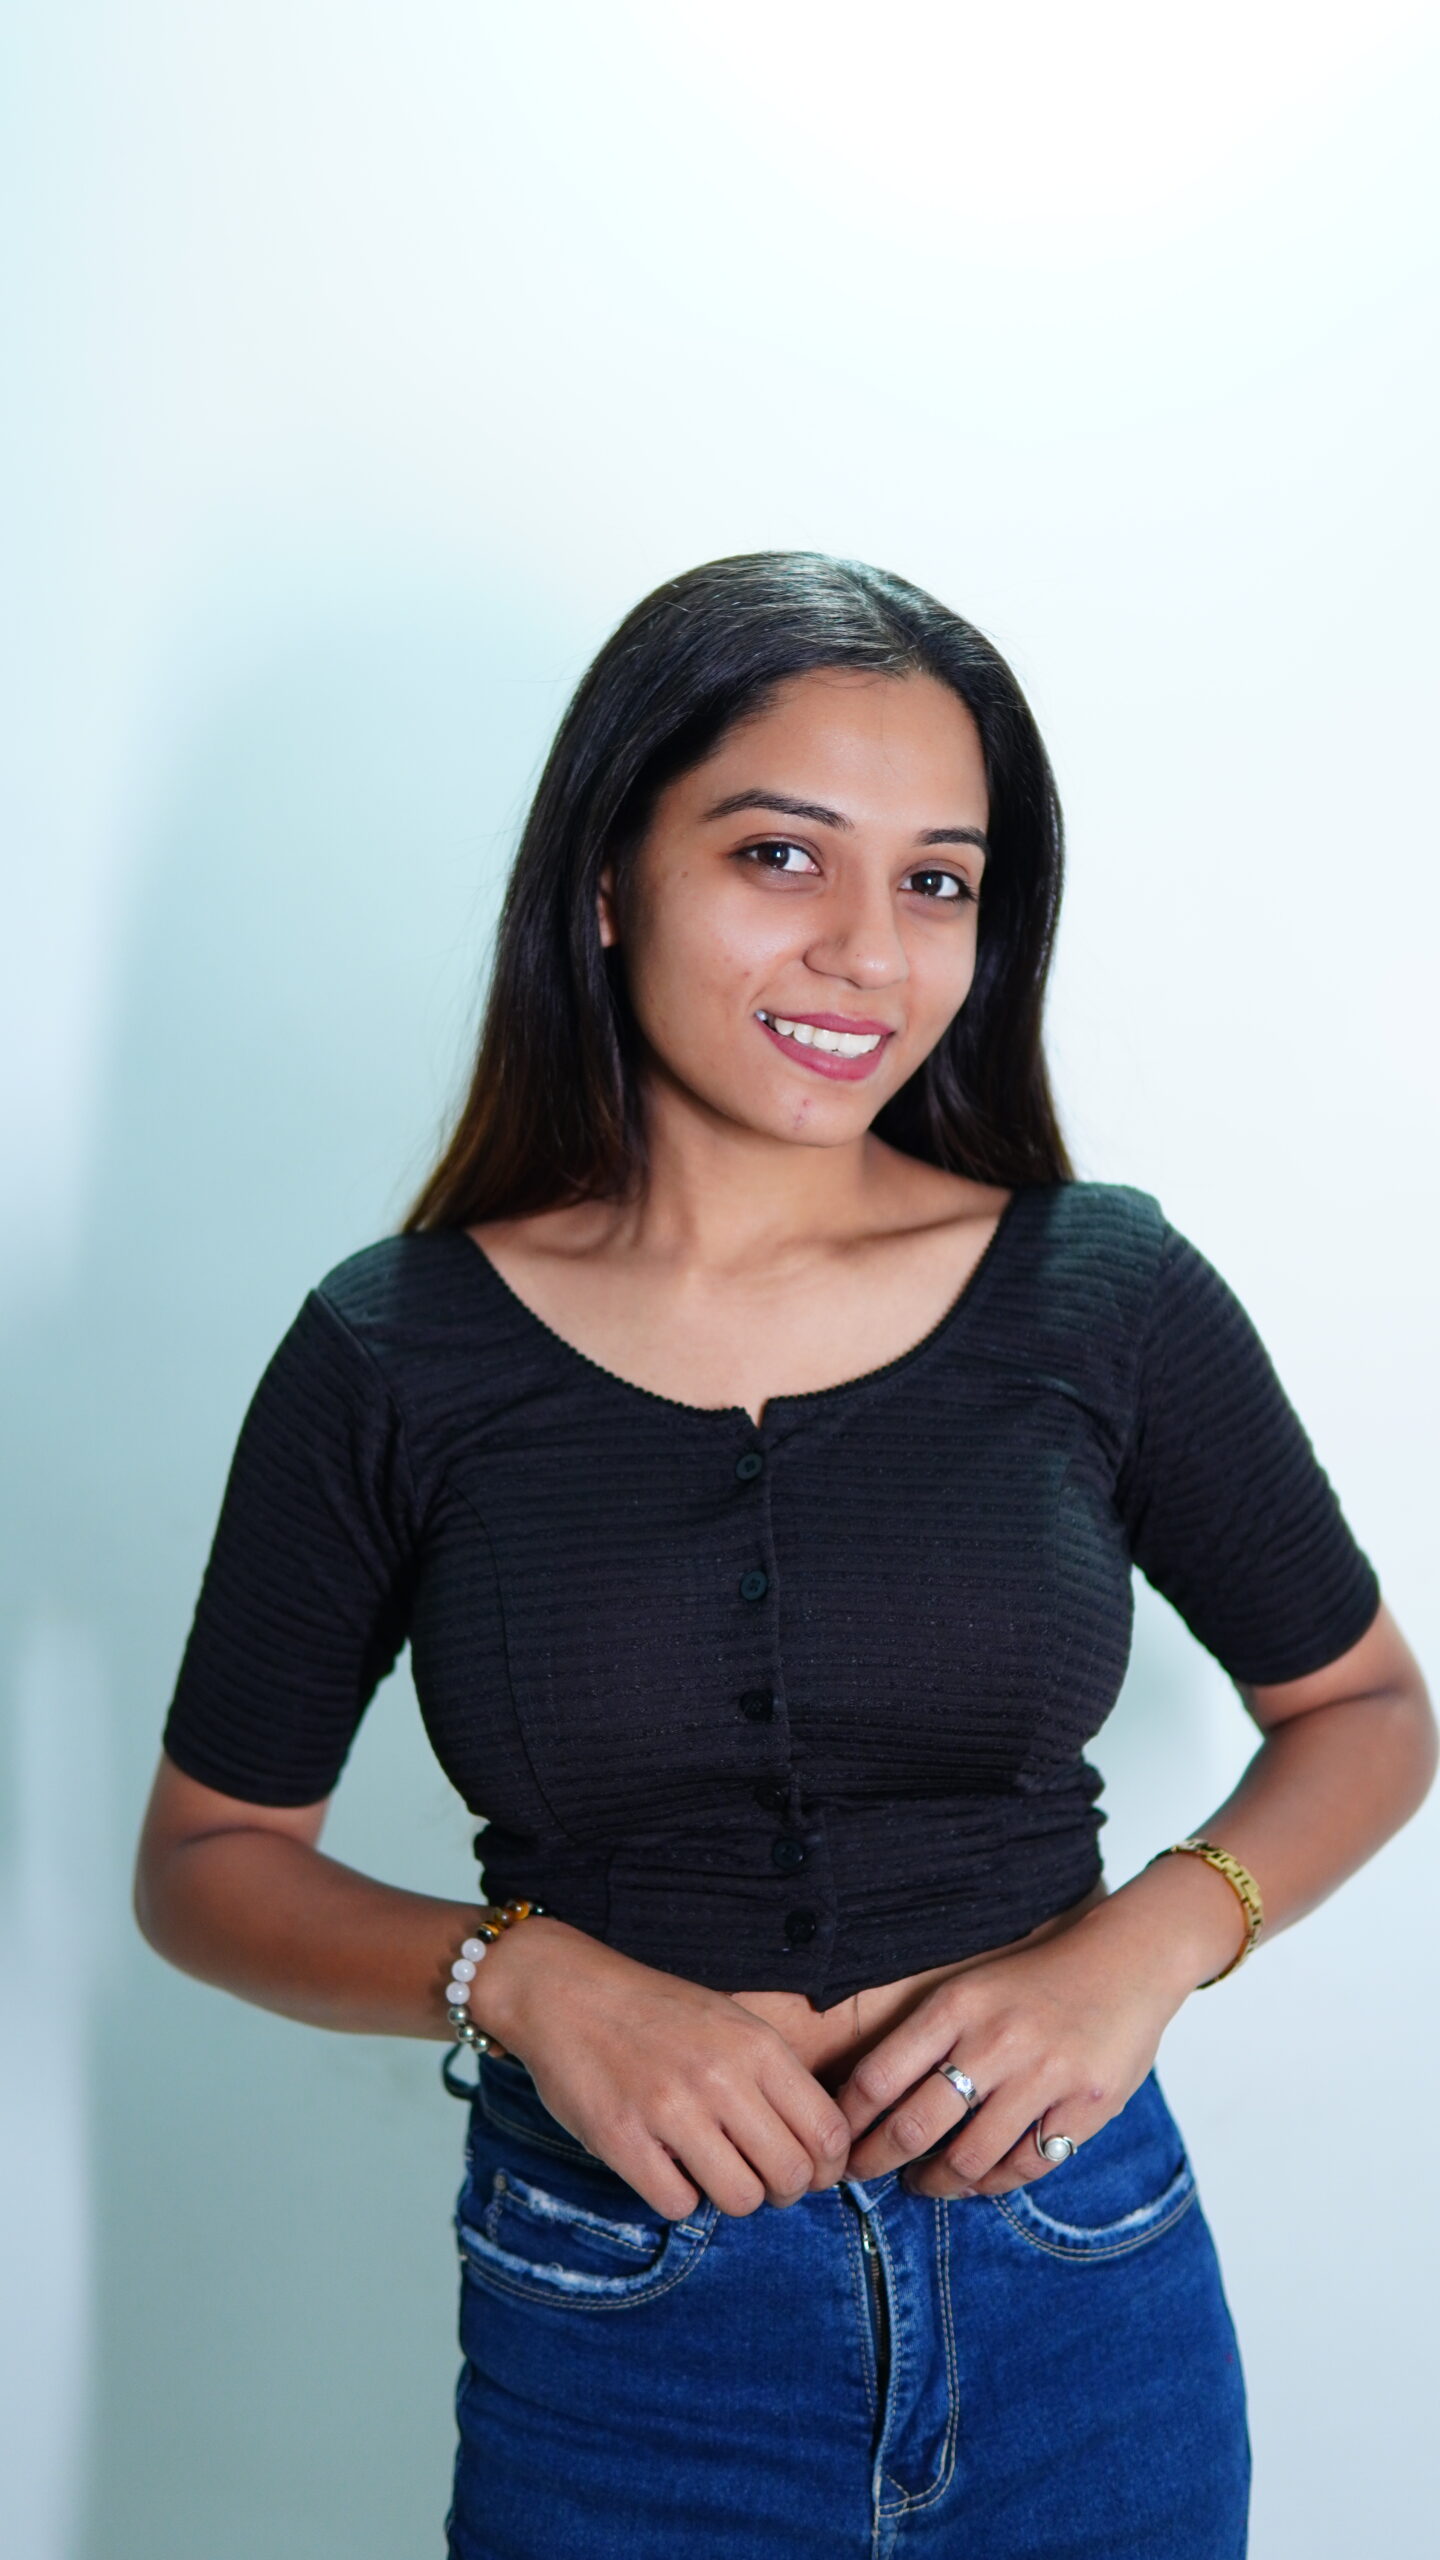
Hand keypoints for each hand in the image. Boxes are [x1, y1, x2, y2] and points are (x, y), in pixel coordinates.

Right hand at [479, 1918, 852, 2221]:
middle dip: (783, 2191)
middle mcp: (720, 2077)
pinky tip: (665, 2167)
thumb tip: (817, 2150)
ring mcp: (670, 2109)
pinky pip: (679, 2205)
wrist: (564, 1990)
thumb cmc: (655, 2011)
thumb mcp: (730, 2020)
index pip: (828, 2132)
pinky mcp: (622, 2138)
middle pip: (792, 2175)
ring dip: (731, 2197)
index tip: (807, 2170)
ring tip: (711, 2172)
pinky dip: (678, 2197)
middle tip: (759, 2178)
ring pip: (741, 2199)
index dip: (827, 2167)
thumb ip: (773, 2077)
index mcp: (756, 2045)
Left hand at [834, 1904, 1189, 2198]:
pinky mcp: (1087, 2105)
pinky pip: (1026, 2165)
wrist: (1127, 1961)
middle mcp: (995, 2040)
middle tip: (862, 2174)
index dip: (848, 2121)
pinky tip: (978, 2180)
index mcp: (957, 2006)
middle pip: (914, 2127)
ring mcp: (1044, 2075)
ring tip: (923, 2183)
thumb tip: (864, 2096)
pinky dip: (993, 2183)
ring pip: (969, 2158)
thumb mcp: (972, 1989)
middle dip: (877, 2162)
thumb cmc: (1037, 1981)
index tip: (837, 2140)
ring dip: (936, 2182)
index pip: (878, 2076)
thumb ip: (926, 2036)